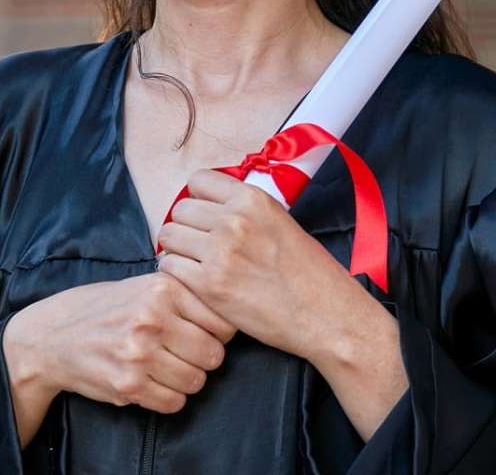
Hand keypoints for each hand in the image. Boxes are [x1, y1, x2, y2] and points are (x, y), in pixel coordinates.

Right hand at [4, 272, 235, 414]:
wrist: (51, 336)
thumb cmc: (102, 309)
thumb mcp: (141, 286)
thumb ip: (182, 295)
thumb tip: (230, 312)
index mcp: (162, 288)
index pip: (221, 320)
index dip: (219, 332)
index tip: (204, 333)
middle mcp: (152, 318)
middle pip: (214, 354)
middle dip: (205, 358)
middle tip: (185, 354)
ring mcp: (139, 353)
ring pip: (197, 381)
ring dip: (187, 380)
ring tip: (167, 368)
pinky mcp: (127, 384)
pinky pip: (174, 402)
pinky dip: (169, 398)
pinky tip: (153, 383)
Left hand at [156, 169, 408, 439]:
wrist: (326, 315)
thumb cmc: (309, 273)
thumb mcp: (280, 222)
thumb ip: (245, 210)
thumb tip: (210, 206)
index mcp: (252, 199)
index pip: (198, 180)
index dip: (198, 199)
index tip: (204, 216)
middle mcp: (234, 219)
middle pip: (180, 209)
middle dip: (185, 226)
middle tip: (197, 244)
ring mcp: (220, 251)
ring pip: (169, 235)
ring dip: (177, 248)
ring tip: (193, 262)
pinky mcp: (209, 284)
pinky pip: (169, 265)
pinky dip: (176, 272)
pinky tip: (193, 280)